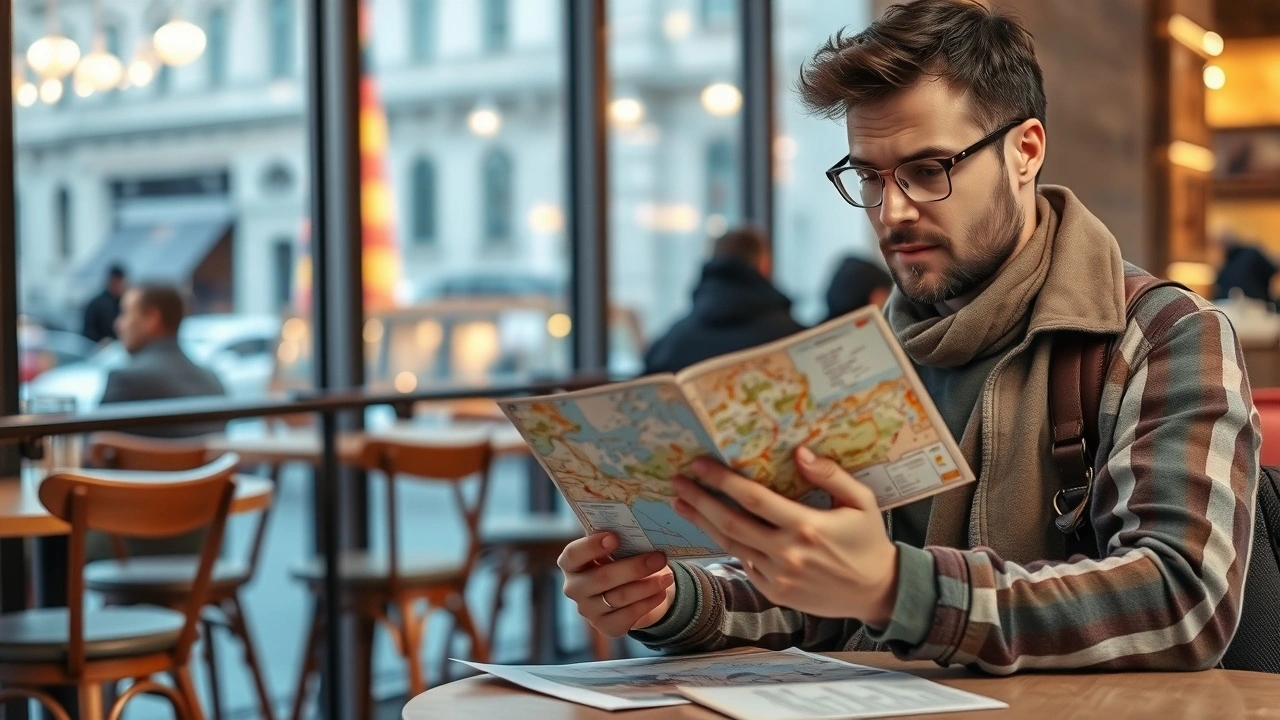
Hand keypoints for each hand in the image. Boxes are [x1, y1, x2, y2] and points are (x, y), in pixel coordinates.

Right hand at [558, 532, 675, 636]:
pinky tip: (661, 592)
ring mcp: (588, 610)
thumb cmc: (618, 560)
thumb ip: (617, 540)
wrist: (628, 590)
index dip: (592, 546)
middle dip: (634, 568)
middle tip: (659, 558)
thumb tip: (641, 531)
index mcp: (571, 563)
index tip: (615, 537)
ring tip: (669, 577)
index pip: (574, 555)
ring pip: (619, 598)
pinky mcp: (605, 626)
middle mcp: (574, 588)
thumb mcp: (614, 548)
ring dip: (647, 586)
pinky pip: (628, 616)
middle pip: (602, 578)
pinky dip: (648, 603)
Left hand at [672, 447, 897, 625]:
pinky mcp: (775, 592)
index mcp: (806, 526)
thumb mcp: (861, 501)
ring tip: (681, 503)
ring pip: (731, 545)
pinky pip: (744, 564)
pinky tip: (712, 528)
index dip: (723, 480)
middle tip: (677, 481)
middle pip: (731, 522)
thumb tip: (800, 453)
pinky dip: (726, 545)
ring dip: (702, 523)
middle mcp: (787, 553)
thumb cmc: (868, 541)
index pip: (753, 499)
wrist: (877, 592)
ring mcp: (778, 576)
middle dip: (700, 500)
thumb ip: (831, 475)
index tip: (700, 464)